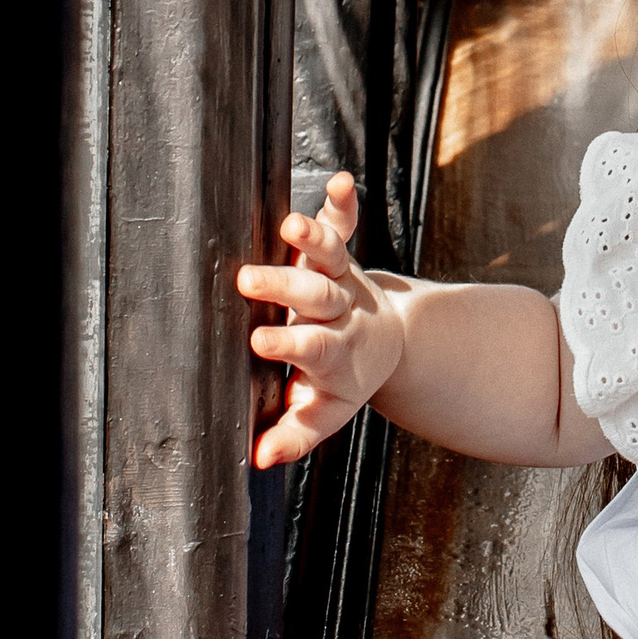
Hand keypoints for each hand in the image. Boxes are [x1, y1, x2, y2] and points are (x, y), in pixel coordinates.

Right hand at [236, 174, 402, 467]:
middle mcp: (341, 313)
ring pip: (330, 256)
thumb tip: (260, 459)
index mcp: (335, 354)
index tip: (261, 340)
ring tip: (290, 225)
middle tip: (248, 280)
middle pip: (318, 297)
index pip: (313, 349)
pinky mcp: (341, 253)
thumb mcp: (322, 414)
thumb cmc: (340, 383)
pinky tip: (343, 180)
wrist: (389, 346)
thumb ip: (293, 435)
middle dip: (286, 287)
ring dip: (313, 238)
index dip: (290, 344)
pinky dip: (342, 203)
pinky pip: (343, 224)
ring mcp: (343, 279)